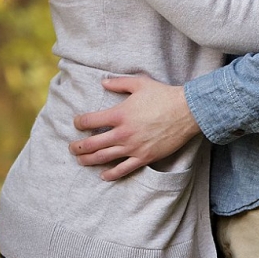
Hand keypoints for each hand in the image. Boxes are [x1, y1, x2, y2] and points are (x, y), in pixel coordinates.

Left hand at [69, 74, 200, 180]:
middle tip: (71, 148)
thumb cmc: (163, 95)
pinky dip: (111, 174)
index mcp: (119, 114)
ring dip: (89, 160)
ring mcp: (133, 147)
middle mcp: (123, 133)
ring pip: (104, 158)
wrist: (187, 111)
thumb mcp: (140, 83)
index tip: (76, 123)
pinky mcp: (144, 157)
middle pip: (93, 144)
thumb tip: (103, 82)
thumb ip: (119, 83)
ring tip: (80, 161)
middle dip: (78, 147)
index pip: (90, 121)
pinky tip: (103, 175)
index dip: (79, 122)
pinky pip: (123, 169)